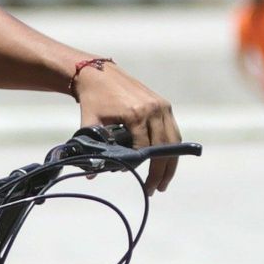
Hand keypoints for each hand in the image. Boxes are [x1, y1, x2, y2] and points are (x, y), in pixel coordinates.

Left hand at [75, 62, 181, 193]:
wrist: (99, 73)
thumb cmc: (93, 99)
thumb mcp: (90, 123)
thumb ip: (92, 149)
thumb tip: (91, 175)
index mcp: (135, 114)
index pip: (144, 148)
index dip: (141, 166)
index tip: (137, 180)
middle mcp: (153, 109)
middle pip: (163, 147)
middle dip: (160, 171)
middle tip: (155, 190)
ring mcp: (161, 106)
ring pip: (173, 141)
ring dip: (171, 163)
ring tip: (163, 182)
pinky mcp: (164, 104)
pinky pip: (174, 131)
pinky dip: (172, 149)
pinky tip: (168, 163)